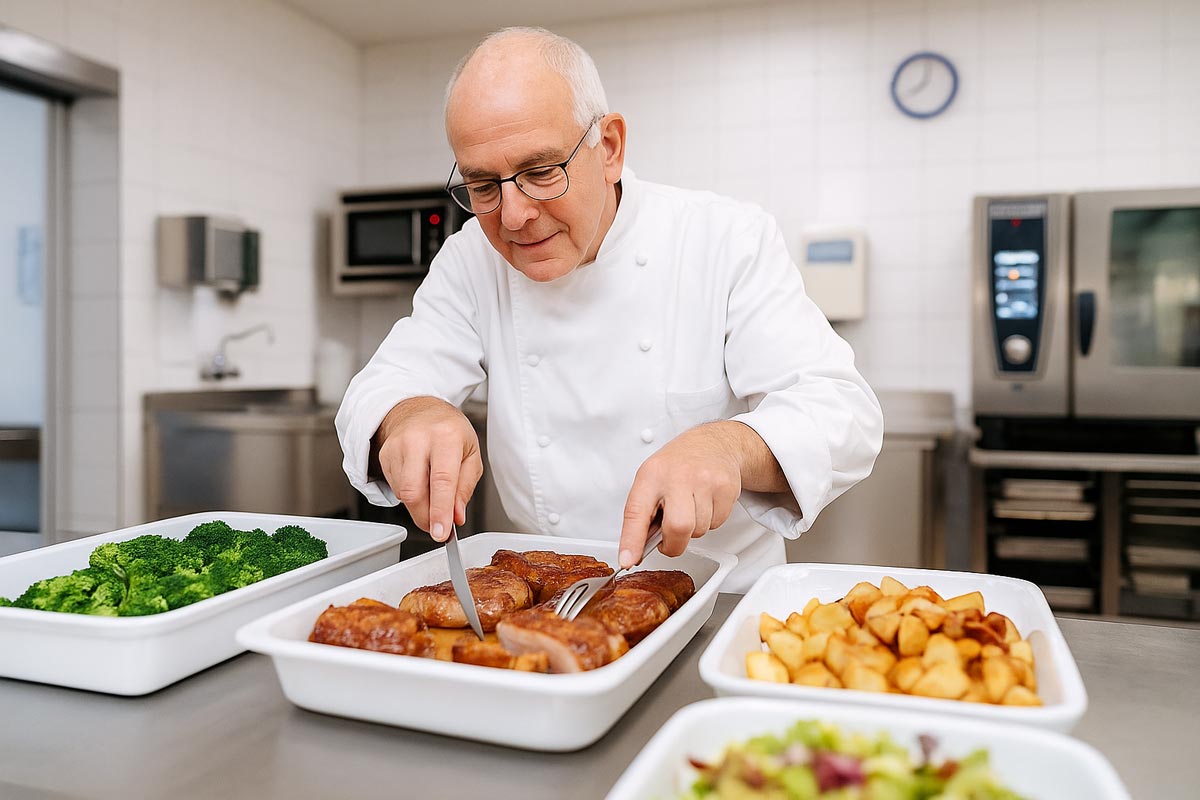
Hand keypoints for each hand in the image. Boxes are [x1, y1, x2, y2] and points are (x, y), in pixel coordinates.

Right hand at [373, 396, 482, 541]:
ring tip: (433, 494)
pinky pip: (395, 487)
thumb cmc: (448, 430)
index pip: (442, 481)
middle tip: (438, 527)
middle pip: (414, 491)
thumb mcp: (470, 453)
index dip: (440, 511)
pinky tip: (419, 481)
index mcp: (446, 437)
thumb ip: (465, 487)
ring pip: (403, 493)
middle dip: (425, 517)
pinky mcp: (384, 455)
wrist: (418, 408)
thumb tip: (456, 516)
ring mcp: (397, 446)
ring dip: (419, 506)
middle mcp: (418, 439)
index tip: (441, 533)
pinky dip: (409, 495)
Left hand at [618, 423, 743, 568]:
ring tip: (691, 507)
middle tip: (671, 539)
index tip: (628, 560)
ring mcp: (705, 480)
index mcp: (652, 475)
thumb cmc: (677, 465)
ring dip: (694, 529)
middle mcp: (678, 476)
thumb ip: (643, 513)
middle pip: (678, 528)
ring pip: (699, 530)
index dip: (632, 540)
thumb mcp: (652, 479)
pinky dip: (710, 521)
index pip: (637, 512)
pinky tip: (706, 503)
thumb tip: (637, 551)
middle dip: (674, 544)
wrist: (713, 443)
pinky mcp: (726, 487)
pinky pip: (717, 524)